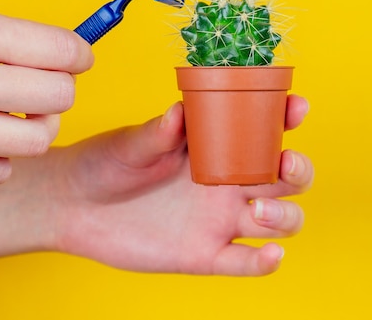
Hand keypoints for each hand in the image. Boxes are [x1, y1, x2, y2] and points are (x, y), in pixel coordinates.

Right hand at [0, 6, 92, 185]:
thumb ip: (8, 41)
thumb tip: (71, 58)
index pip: (60, 49)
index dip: (79, 54)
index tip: (77, 58)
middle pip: (60, 97)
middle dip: (60, 90)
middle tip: (42, 87)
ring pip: (38, 139)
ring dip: (35, 126)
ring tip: (11, 115)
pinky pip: (0, 171)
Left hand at [45, 95, 312, 275]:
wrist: (74, 205)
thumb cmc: (105, 163)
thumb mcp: (131, 143)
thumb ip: (157, 131)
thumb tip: (180, 110)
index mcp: (216, 147)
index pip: (263, 130)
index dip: (287, 118)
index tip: (295, 107)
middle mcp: (227, 183)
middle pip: (286, 178)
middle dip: (297, 169)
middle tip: (283, 163)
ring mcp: (220, 220)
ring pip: (278, 220)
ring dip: (284, 215)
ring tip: (257, 210)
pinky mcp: (205, 254)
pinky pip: (244, 262)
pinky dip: (264, 262)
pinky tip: (270, 255)